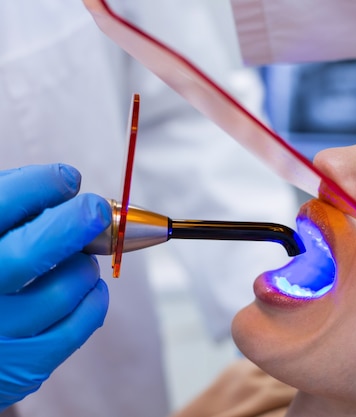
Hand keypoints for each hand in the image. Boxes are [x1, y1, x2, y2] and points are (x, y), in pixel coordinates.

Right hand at [0, 164, 110, 409]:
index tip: (68, 177)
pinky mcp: (26, 365)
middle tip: (95, 208)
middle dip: (72, 224)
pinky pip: (79, 326)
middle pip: (29, 255)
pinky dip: (94, 298)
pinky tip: (88, 285)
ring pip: (64, 289)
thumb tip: (64, 185)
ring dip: (85, 265)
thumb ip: (10, 208)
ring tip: (80, 257)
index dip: (38, 186)